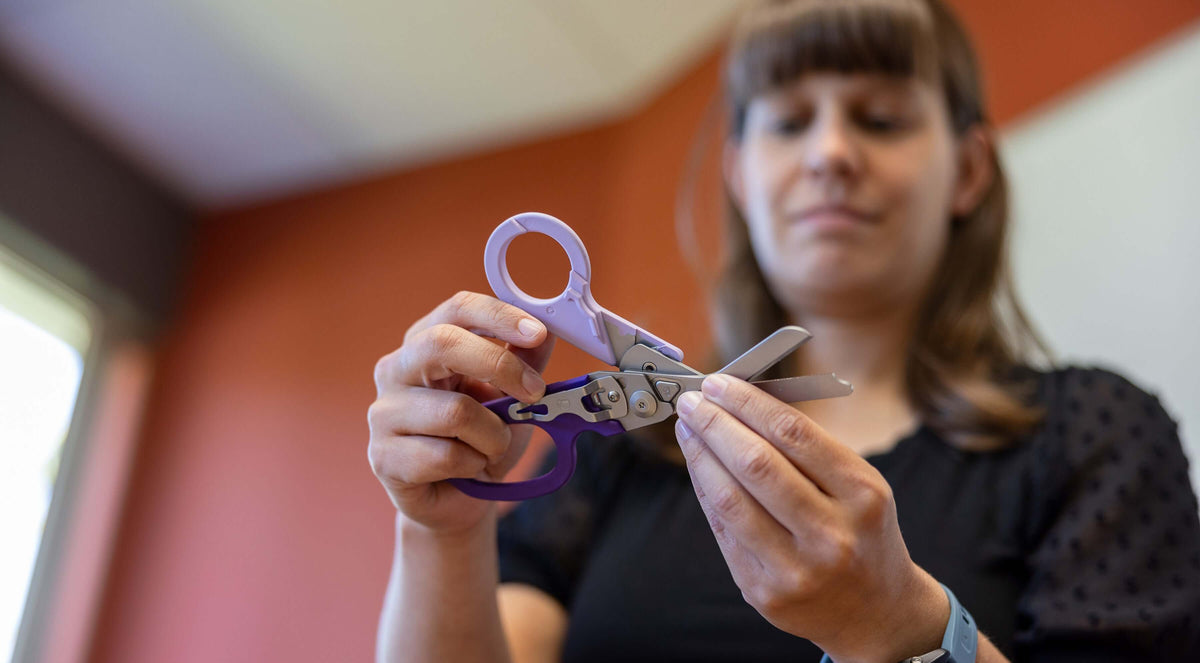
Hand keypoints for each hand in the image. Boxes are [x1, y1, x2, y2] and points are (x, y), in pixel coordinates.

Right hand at [368, 291, 554, 534]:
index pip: (457, 309)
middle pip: (443, 344)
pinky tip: (467, 469)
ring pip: (455, 412)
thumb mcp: (512, 397)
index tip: (538, 333)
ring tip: (493, 448)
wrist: (457, 500)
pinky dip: (474, 464)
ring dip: (494, 435)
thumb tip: (548, 329)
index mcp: (425, 343)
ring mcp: (382, 413)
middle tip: (535, 392)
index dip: (499, 316)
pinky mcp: (382, 457)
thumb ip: (526, 363)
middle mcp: (395, 370)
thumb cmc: (481, 440)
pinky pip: (446, 456)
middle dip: (500, 366)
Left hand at [673, 374, 947, 662]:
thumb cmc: (861, 531)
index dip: (747, 403)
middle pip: (757, 465)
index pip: (793, 433)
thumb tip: (739, 402)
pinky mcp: (764, 593)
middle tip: (693, 401)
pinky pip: (723, 530)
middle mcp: (832, 535)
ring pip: (730, 499)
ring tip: (688, 429)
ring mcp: (796, 570)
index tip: (720, 383)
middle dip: (715, 424)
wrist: (877, 612)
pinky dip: (706, 491)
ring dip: (700, 456)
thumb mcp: (859, 485)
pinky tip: (699, 467)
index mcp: (862, 495)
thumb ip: (808, 448)